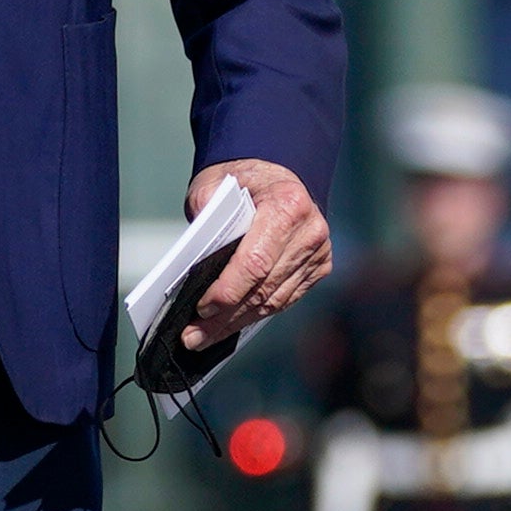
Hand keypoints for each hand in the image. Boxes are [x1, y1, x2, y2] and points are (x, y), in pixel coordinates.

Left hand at [178, 162, 330, 350]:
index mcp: (287, 205)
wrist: (277, 173)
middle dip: (225, 317)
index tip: (201, 308)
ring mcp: (319, 252)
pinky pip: (284, 299)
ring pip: (273, 301)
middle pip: (263, 288)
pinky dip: (256, 314)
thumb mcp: (214, 182)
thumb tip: (191, 257)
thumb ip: (203, 210)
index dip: (227, 291)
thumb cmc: (244, 179)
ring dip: (237, 323)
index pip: (255, 262)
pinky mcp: (319, 267)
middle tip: (192, 337)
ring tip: (204, 337)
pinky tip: (231, 324)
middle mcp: (310, 231)